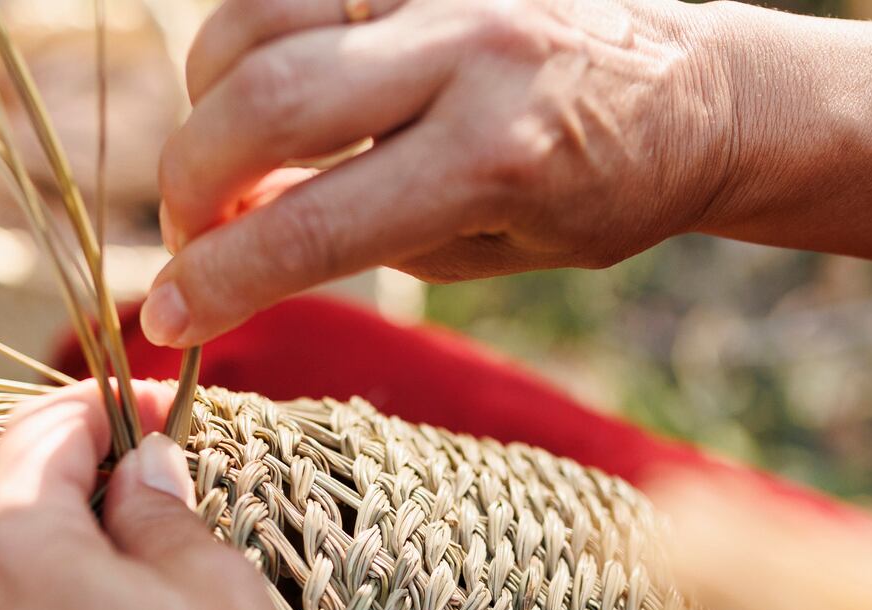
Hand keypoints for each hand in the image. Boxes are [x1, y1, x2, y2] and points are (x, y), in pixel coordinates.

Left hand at [0, 384, 338, 609]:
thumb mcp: (215, 590)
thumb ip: (160, 511)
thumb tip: (141, 470)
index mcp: (4, 541)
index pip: (42, 435)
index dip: (107, 413)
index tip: (158, 415)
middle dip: (48, 479)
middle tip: (129, 488)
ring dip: (9, 563)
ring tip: (91, 581)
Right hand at [143, 0, 735, 346]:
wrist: (701, 91)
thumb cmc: (599, 194)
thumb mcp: (489, 250)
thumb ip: (364, 238)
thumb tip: (236, 231)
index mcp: (491, 157)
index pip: (308, 226)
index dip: (217, 280)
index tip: (171, 316)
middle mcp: (466, 51)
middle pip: (258, 102)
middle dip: (191, 181)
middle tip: (193, 230)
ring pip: (255, 17)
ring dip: (210, 96)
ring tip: (231, 150)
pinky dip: (258, 32)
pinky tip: (272, 80)